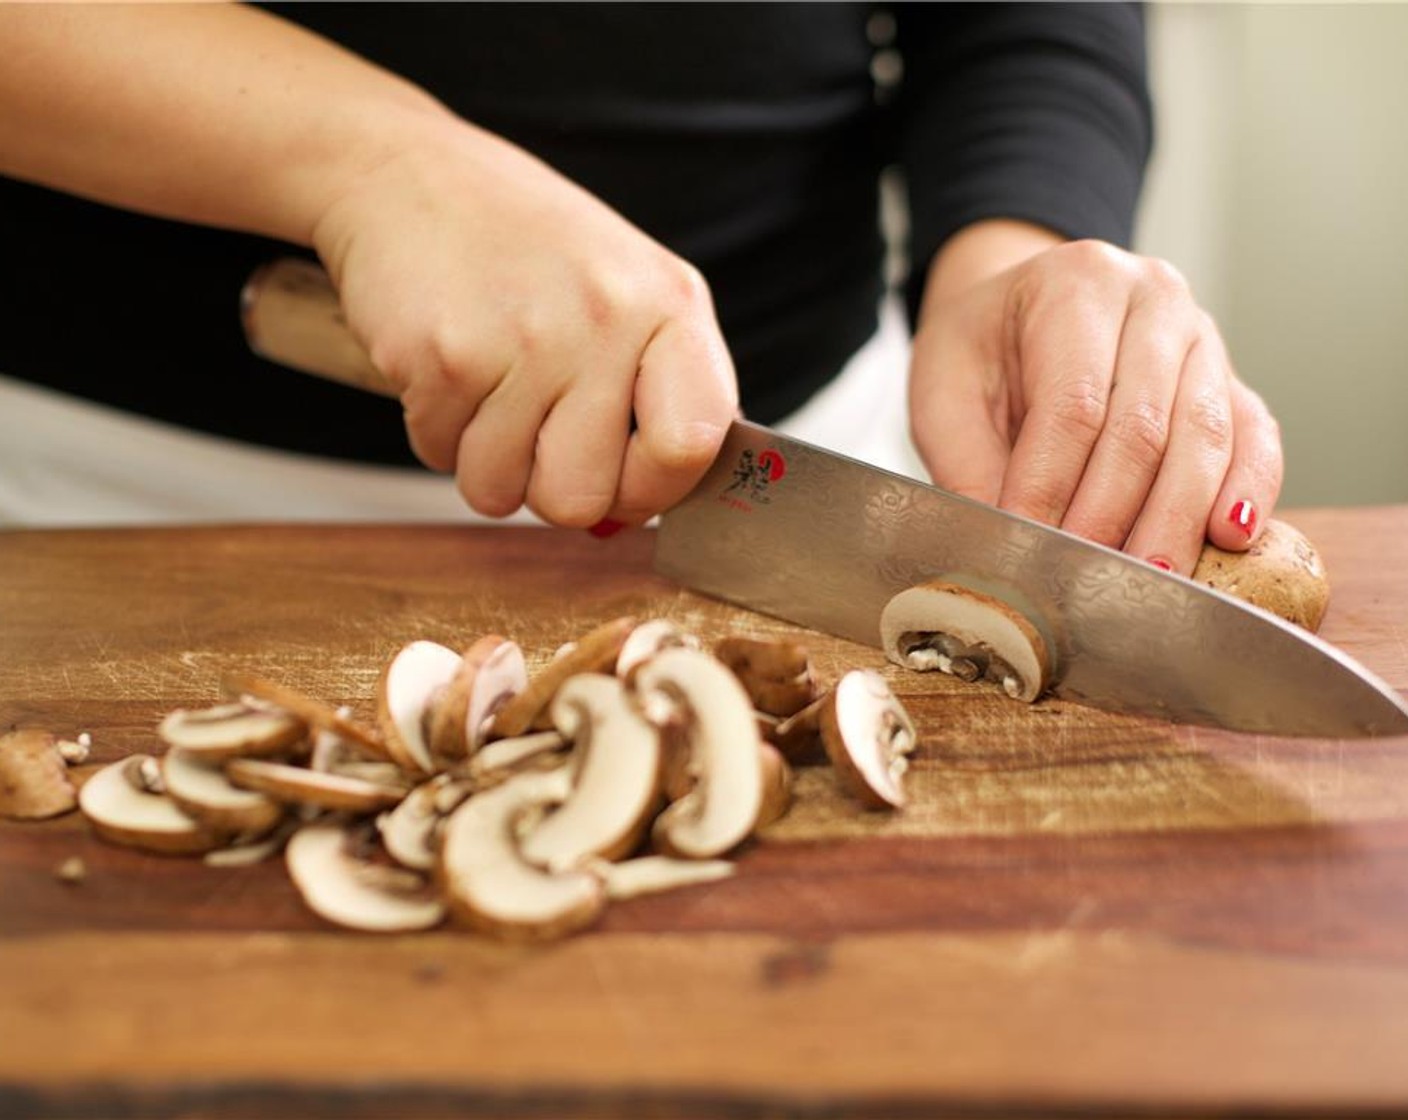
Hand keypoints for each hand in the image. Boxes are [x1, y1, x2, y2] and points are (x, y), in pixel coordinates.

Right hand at [311, 116, 736, 527]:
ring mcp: (524, 339)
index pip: (691, 447)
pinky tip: (449, 365)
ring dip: (485, 461)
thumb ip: (659, 393)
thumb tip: (657, 504)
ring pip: (501, 492)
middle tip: (537, 430)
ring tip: (489, 385)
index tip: (626, 478)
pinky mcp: (442, 356)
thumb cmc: (523, 244)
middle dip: (549, 487)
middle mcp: (605, 320)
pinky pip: (440, 457)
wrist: (405, 174)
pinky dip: (436, 429)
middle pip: (583, 499)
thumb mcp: (626, 292)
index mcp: (671, 305)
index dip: (652, 488)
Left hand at [908, 221, 1282, 572]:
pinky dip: (1248, 490)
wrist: (1020, 310)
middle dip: (1113, 516)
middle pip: (1144, 426)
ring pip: (1204, 437)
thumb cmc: (982, 350)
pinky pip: (1254, 436)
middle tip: (1088, 581)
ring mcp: (1203, 337)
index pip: (1073, 403)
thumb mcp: (944, 392)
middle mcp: (1153, 300)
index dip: (1052, 486)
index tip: (1030, 547)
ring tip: (1152, 581)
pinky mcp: (1230, 380)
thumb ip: (966, 464)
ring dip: (1176, 520)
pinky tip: (1230, 537)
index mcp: (1076, 286)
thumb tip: (997, 545)